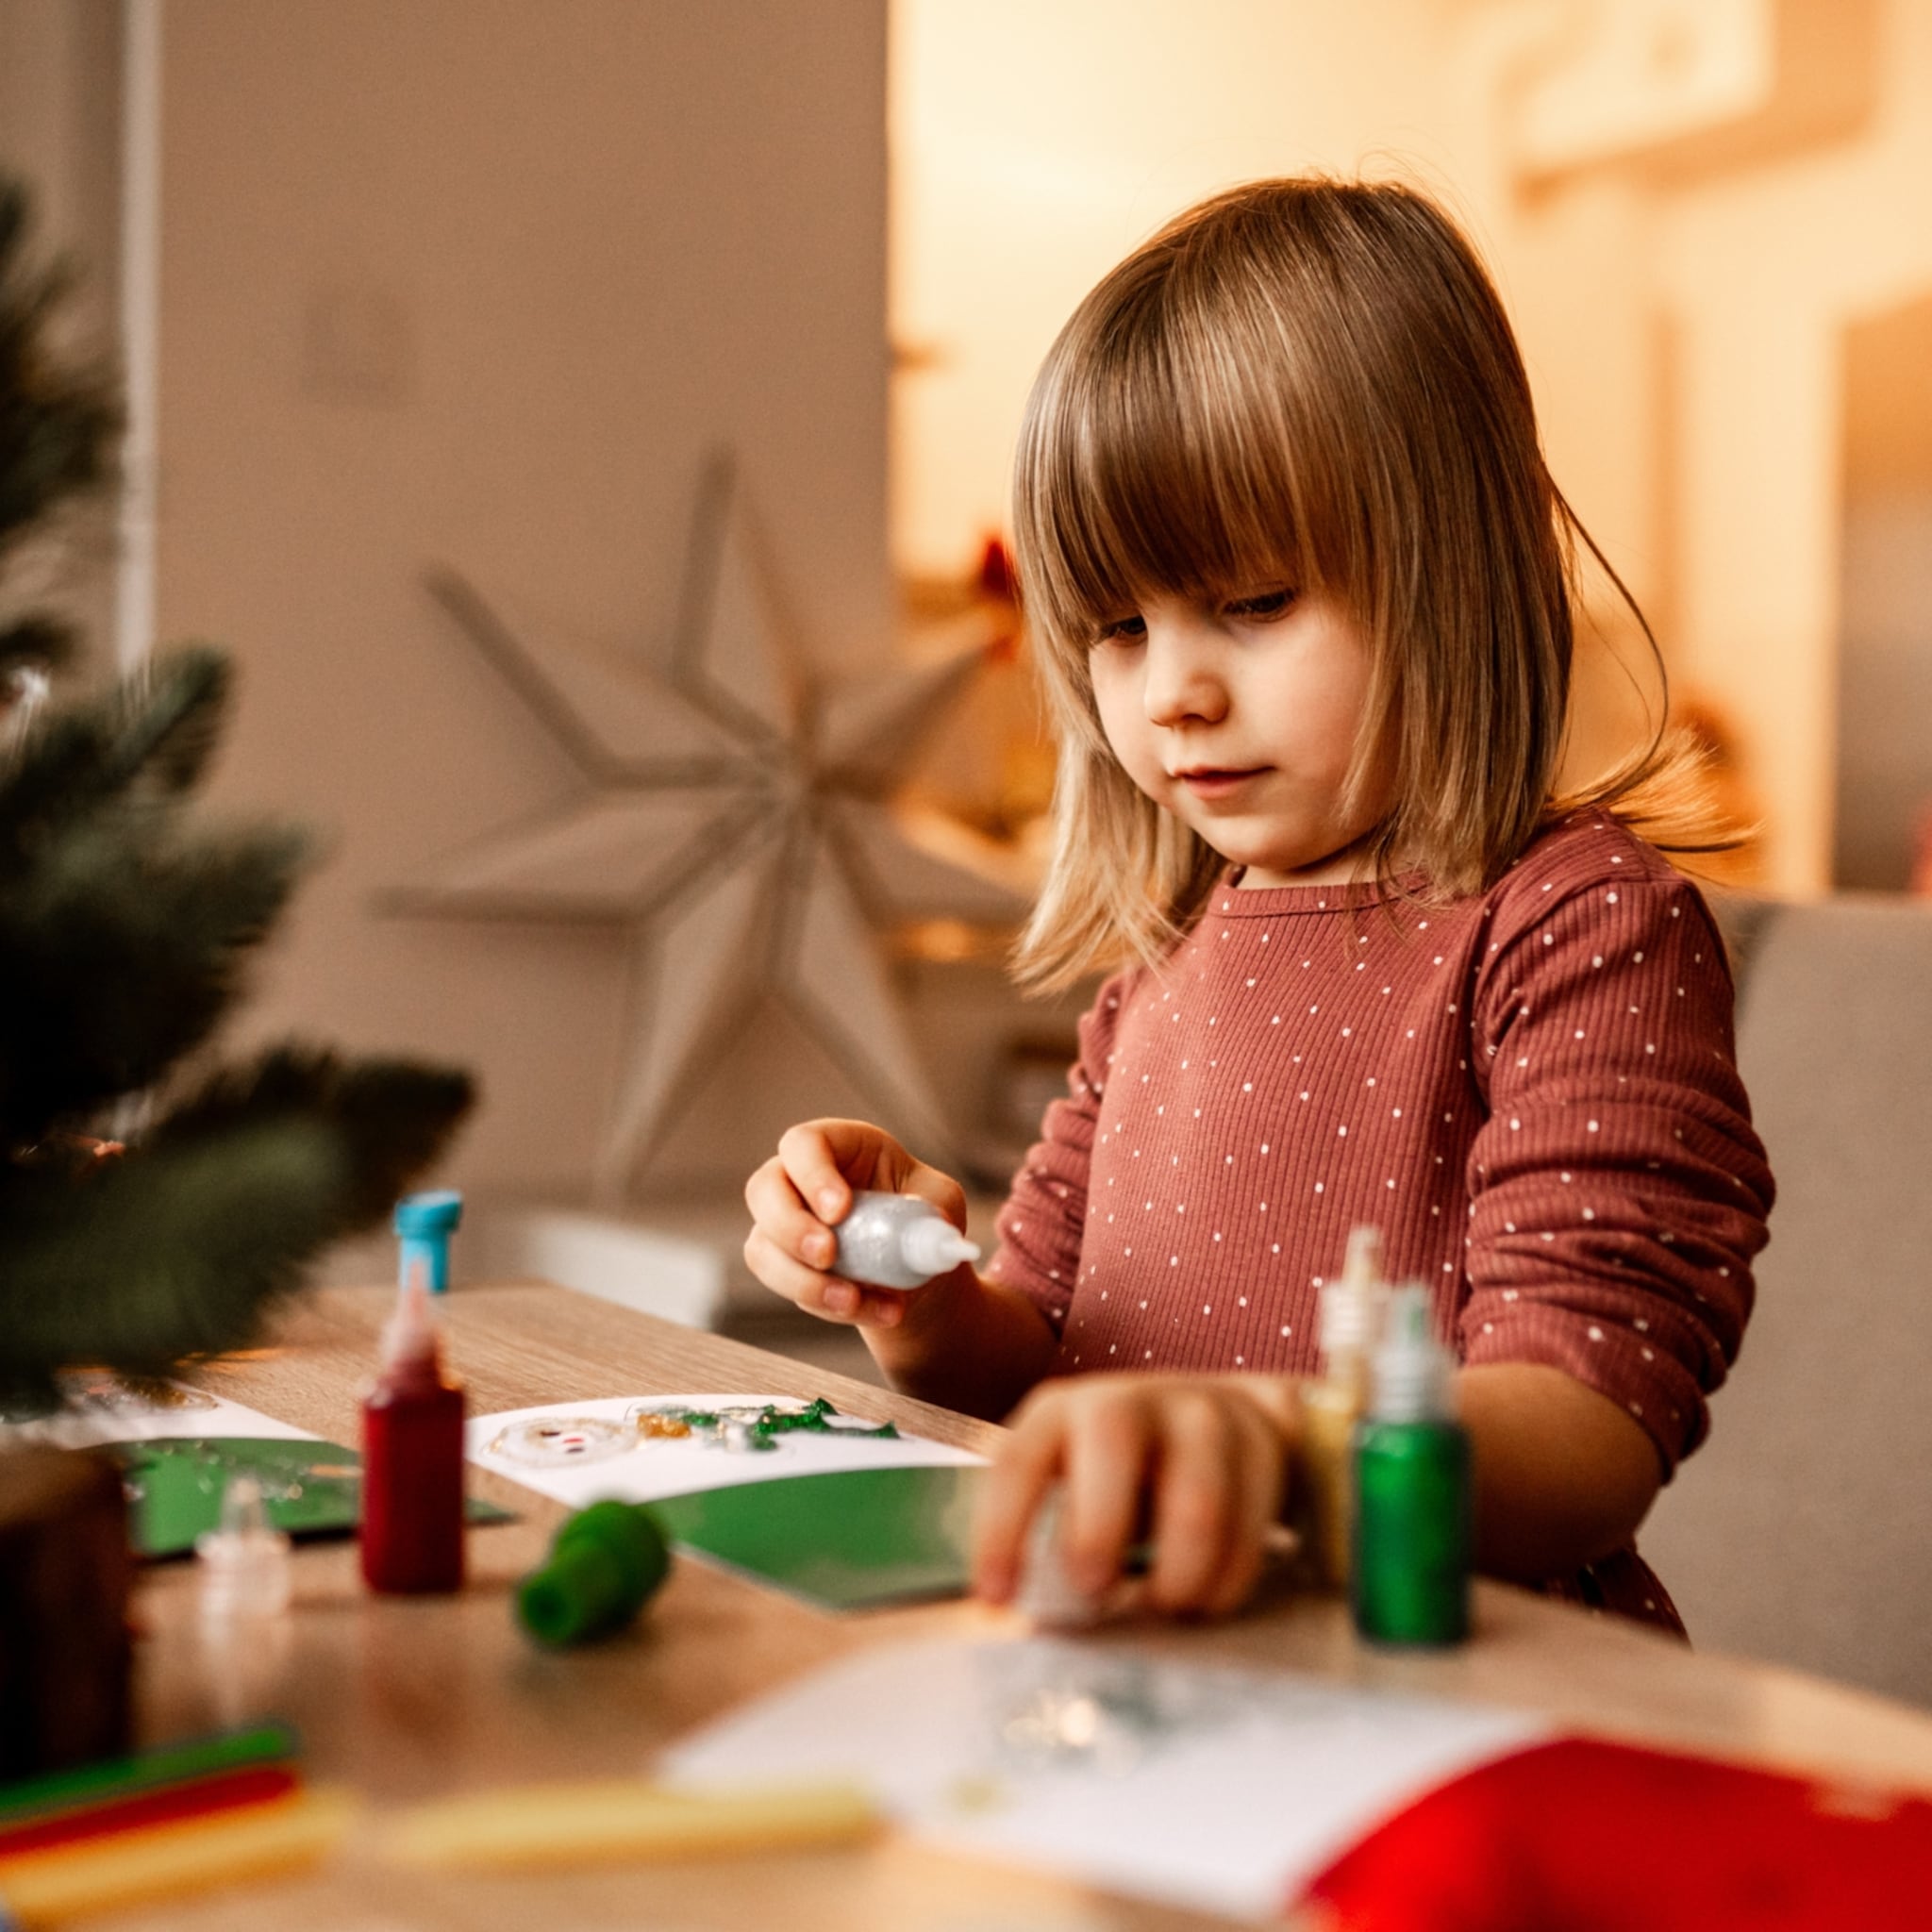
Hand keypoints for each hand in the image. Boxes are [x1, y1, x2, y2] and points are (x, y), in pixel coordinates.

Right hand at [743, 1118, 970, 1331]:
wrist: (915, 1269)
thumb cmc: (923, 1219)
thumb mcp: (941, 1202)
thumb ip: (933, 1209)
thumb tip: (929, 1232)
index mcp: (841, 1145)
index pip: (804, 1143)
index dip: (813, 1174)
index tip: (839, 1210)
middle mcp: (800, 1178)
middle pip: (763, 1189)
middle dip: (790, 1228)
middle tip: (828, 1256)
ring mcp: (783, 1222)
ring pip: (762, 1247)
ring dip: (805, 1281)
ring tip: (855, 1299)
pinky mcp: (782, 1263)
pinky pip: (783, 1285)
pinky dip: (823, 1304)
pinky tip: (869, 1308)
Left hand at [973, 1375, 1298, 1618]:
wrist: (1221, 1416)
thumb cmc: (1119, 1473)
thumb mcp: (1071, 1484)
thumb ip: (1047, 1538)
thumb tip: (1021, 1616)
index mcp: (1059, 1411)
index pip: (1019, 1461)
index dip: (1002, 1530)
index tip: (996, 1599)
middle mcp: (1125, 1401)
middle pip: (1112, 1445)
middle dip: (1099, 1529)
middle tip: (1094, 1591)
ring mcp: (1198, 1416)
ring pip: (1196, 1502)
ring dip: (1178, 1574)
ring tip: (1165, 1605)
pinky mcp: (1256, 1444)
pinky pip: (1248, 1529)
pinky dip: (1225, 1583)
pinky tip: (1206, 1597)